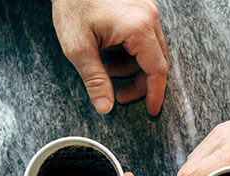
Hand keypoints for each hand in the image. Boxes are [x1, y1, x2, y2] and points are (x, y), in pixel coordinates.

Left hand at [51, 0, 168, 115]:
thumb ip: (94, 80)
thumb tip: (105, 107)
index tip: (151, 110)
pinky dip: (129, 51)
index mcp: (138, 28)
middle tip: (119, 95)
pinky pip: (143, 37)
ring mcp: (145, 10)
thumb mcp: (78, 47)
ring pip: (150, 50)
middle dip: (139, 82)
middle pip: (157, 61)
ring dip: (131, 66)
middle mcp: (148, 17)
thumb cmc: (72, 4)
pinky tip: (109, 52)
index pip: (157, 69)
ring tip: (105, 68)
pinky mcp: (139, 7)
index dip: (154, 94)